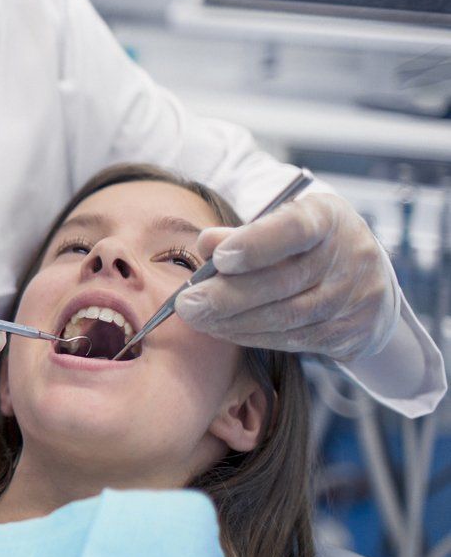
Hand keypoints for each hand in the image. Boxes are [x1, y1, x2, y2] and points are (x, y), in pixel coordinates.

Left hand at [175, 193, 397, 359]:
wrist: (370, 281)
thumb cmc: (310, 242)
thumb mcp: (283, 221)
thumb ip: (243, 232)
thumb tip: (205, 243)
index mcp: (328, 217)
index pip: (294, 229)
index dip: (255, 245)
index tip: (219, 258)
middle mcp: (348, 257)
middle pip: (281, 282)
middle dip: (226, 296)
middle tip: (186, 304)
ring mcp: (352, 298)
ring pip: (283, 317)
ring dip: (232, 322)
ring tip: (196, 319)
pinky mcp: (347, 333)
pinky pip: (290, 339)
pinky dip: (250, 335)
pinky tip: (222, 329)